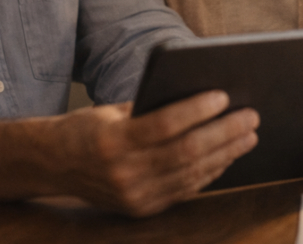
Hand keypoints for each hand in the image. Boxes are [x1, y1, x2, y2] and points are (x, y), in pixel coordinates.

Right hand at [0, 91, 257, 217]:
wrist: (52, 165)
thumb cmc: (87, 127)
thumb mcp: (112, 111)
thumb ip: (151, 108)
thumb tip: (201, 96)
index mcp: (112, 140)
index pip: (163, 125)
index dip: (195, 110)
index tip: (222, 94)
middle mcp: (122, 173)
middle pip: (185, 153)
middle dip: (223, 133)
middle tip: (250, 116)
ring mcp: (133, 196)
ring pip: (191, 174)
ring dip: (225, 153)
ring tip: (249, 134)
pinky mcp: (142, 209)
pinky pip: (185, 190)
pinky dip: (211, 172)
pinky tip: (228, 155)